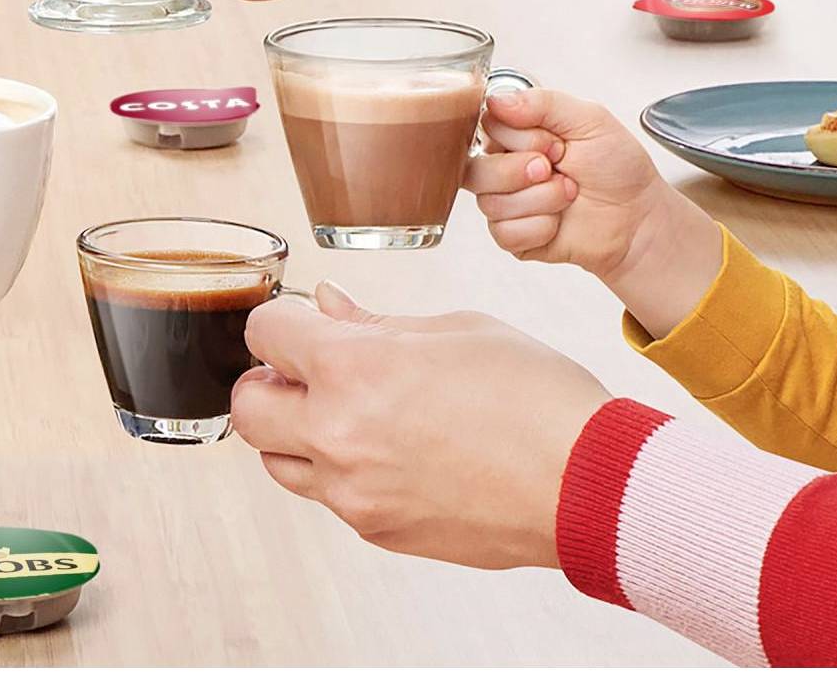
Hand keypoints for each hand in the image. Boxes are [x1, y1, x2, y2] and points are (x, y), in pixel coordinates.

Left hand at [229, 282, 609, 569]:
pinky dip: (340, 471)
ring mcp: (353, 492)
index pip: (264, 333)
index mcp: (353, 368)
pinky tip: (392, 450)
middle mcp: (338, 434)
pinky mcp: (377, 530)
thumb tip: (328, 305)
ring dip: (295, 433)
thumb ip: (375, 322)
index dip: (280, 321)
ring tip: (351, 414)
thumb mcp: (455, 330)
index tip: (300, 323)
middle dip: (267, 383)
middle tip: (306, 372)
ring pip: (278, 462)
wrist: (589, 484)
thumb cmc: (536, 397)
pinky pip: (329, 497)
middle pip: (247, 409)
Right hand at [463, 89, 721, 335]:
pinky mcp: (513, 237)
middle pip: (476, 169)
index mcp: (518, 135)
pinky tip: (558, 222)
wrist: (638, 217)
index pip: (487, 128)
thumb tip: (497, 100)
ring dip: (541, 200)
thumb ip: (544, 103)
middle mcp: (505, 168)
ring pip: (490, 203)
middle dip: (523, 171)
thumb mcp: (590, 120)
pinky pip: (504, 233)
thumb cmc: (617, 168)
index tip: (555, 143)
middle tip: (556, 169)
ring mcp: (506, 203)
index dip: (520, 138)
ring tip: (567, 194)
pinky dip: (540, 227)